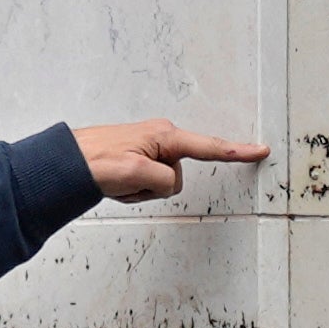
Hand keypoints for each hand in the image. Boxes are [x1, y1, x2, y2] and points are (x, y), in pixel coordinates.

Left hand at [74, 117, 267, 202]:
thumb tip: (169, 183)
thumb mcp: (136, 174)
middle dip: (153, 188)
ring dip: (140, 190)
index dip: (236, 152)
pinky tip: (116, 182)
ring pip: (161, 185)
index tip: (261, 150)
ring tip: (118, 180)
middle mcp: (161, 140)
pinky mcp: (139, 160)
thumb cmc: (96, 161)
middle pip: (176, 179)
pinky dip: (132, 190)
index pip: (209, 147)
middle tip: (126, 181)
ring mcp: (150, 150)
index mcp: (165, 137)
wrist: (67, 162)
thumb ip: (164, 180)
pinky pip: (147, 186)